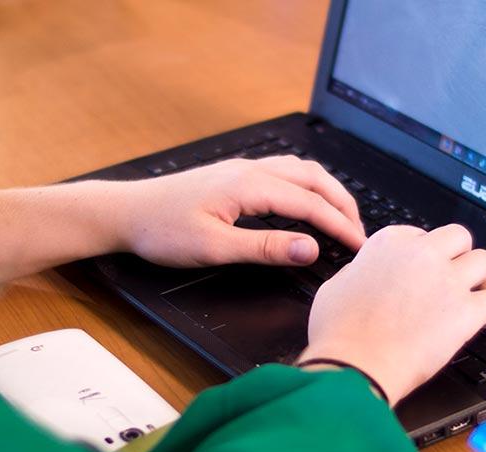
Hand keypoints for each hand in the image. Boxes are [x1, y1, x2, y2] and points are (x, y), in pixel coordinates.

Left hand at [116, 156, 364, 267]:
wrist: (125, 212)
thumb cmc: (161, 230)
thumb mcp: (214, 248)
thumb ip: (265, 248)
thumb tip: (310, 248)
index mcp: (249, 185)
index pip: (310, 203)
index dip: (340, 225)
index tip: (361, 246)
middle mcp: (250, 170)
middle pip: (313, 178)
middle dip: (342, 203)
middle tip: (359, 233)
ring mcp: (241, 170)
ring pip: (300, 171)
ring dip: (326, 191)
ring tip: (341, 218)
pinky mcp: (233, 176)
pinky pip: (284, 173)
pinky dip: (307, 187)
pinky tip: (305, 204)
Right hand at [297, 224, 485, 404]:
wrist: (354, 363)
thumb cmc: (339, 332)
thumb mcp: (335, 286)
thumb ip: (357, 272)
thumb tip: (364, 273)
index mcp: (389, 244)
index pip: (419, 234)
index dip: (425, 253)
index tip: (424, 269)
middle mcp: (422, 254)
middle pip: (458, 237)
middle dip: (459, 255)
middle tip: (455, 274)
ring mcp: (446, 281)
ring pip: (484, 260)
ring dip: (481, 277)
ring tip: (475, 293)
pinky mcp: (465, 312)